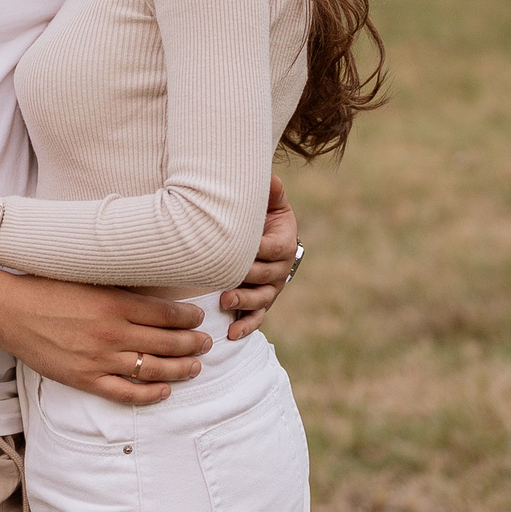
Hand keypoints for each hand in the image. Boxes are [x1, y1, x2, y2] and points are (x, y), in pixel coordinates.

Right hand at [0, 272, 213, 404]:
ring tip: (195, 366)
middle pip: (166, 342)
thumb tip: (154, 296)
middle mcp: (112, 333)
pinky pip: (125, 393)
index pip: (167, 313)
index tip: (199, 317)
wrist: (11, 312)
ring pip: (152, 369)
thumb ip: (121, 291)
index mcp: (115, 303)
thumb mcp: (89, 280)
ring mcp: (99, 359)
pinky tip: (165, 391)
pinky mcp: (85, 379)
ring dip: (179, 369)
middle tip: (206, 343)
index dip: (189, 317)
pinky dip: (149, 394)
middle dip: (192, 343)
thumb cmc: (48, 290)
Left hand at [220, 175, 300, 339]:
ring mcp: (270, 288)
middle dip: (246, 279)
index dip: (260, 250)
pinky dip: (246, 326)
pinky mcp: (261, 303)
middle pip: (266, 277)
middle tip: (227, 280)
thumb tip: (270, 177)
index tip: (245, 249)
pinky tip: (232, 334)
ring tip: (225, 303)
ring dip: (244, 303)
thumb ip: (271, 191)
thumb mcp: (270, 202)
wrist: (264, 237)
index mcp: (285, 244)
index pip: (275, 249)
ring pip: (261, 300)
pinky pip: (257, 318)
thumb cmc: (263, 216)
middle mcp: (280, 269)